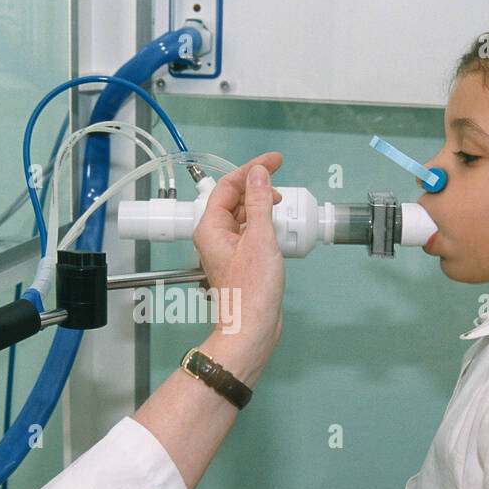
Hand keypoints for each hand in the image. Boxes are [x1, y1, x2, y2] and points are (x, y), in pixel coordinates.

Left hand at [192, 153, 284, 384]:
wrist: (252, 327)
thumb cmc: (251, 291)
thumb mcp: (259, 238)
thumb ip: (258, 203)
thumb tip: (259, 175)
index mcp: (210, 228)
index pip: (228, 186)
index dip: (251, 169)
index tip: (273, 161)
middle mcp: (214, 237)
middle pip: (232, 198)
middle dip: (255, 185)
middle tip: (278, 178)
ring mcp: (226, 249)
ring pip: (241, 215)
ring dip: (259, 204)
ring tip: (279, 202)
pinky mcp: (239, 260)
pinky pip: (248, 231)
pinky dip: (262, 222)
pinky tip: (276, 225)